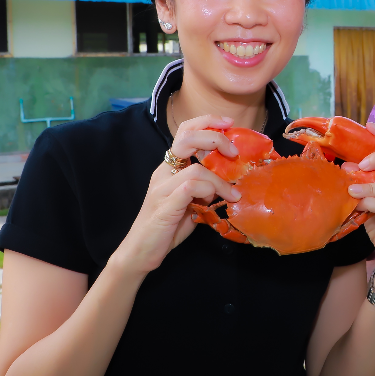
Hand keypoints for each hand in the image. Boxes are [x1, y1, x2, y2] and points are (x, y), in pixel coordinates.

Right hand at [113, 115, 242, 274]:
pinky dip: (208, 191)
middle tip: (234, 152)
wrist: (140, 252)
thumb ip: (204, 190)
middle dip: (215, 138)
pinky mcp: (165, 205)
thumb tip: (230, 184)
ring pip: (195, 168)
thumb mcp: (190, 204)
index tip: (229, 124)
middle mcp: (163, 172)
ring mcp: (162, 188)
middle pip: (186, 138)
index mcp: (169, 168)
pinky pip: (190, 188)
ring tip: (233, 194)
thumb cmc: (166, 228)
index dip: (207, 123)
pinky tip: (216, 202)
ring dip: (220, 180)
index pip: (185, 132)